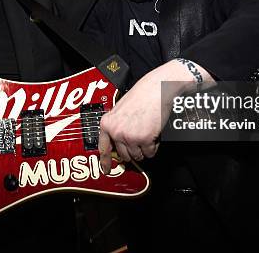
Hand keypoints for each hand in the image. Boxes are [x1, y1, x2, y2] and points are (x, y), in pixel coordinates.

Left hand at [98, 59, 211, 173]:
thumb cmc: (141, 96)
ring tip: (147, 133)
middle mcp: (116, 131)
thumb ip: (117, 126)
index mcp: (107, 123)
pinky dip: (154, 146)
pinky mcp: (144, 139)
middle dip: (133, 151)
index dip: (105, 161)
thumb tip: (119, 144)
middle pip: (123, 155)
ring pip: (137, 155)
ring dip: (144, 149)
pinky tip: (154, 133)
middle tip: (140, 139)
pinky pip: (150, 152)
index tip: (106, 170)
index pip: (103, 147)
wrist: (155, 88)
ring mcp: (129, 136)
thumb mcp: (120, 110)